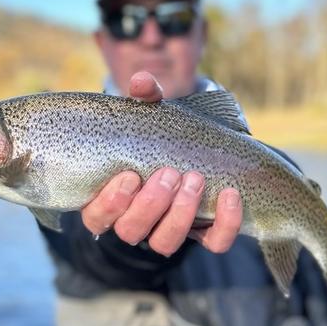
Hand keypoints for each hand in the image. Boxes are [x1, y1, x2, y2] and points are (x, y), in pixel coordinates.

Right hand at [80, 71, 242, 255]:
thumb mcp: (150, 116)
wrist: (201, 146)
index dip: (110, 204)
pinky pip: (214, 243)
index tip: (130, 175)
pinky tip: (230, 195)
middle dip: (151, 205)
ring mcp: (169, 230)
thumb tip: (142, 82)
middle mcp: (136, 220)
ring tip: (195, 179)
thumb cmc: (161, 134)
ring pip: (166, 243)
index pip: (96, 218)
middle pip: (131, 231)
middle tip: (170, 173)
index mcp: (112, 198)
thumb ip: (145, 100)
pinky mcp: (204, 233)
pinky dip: (224, 224)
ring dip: (181, 215)